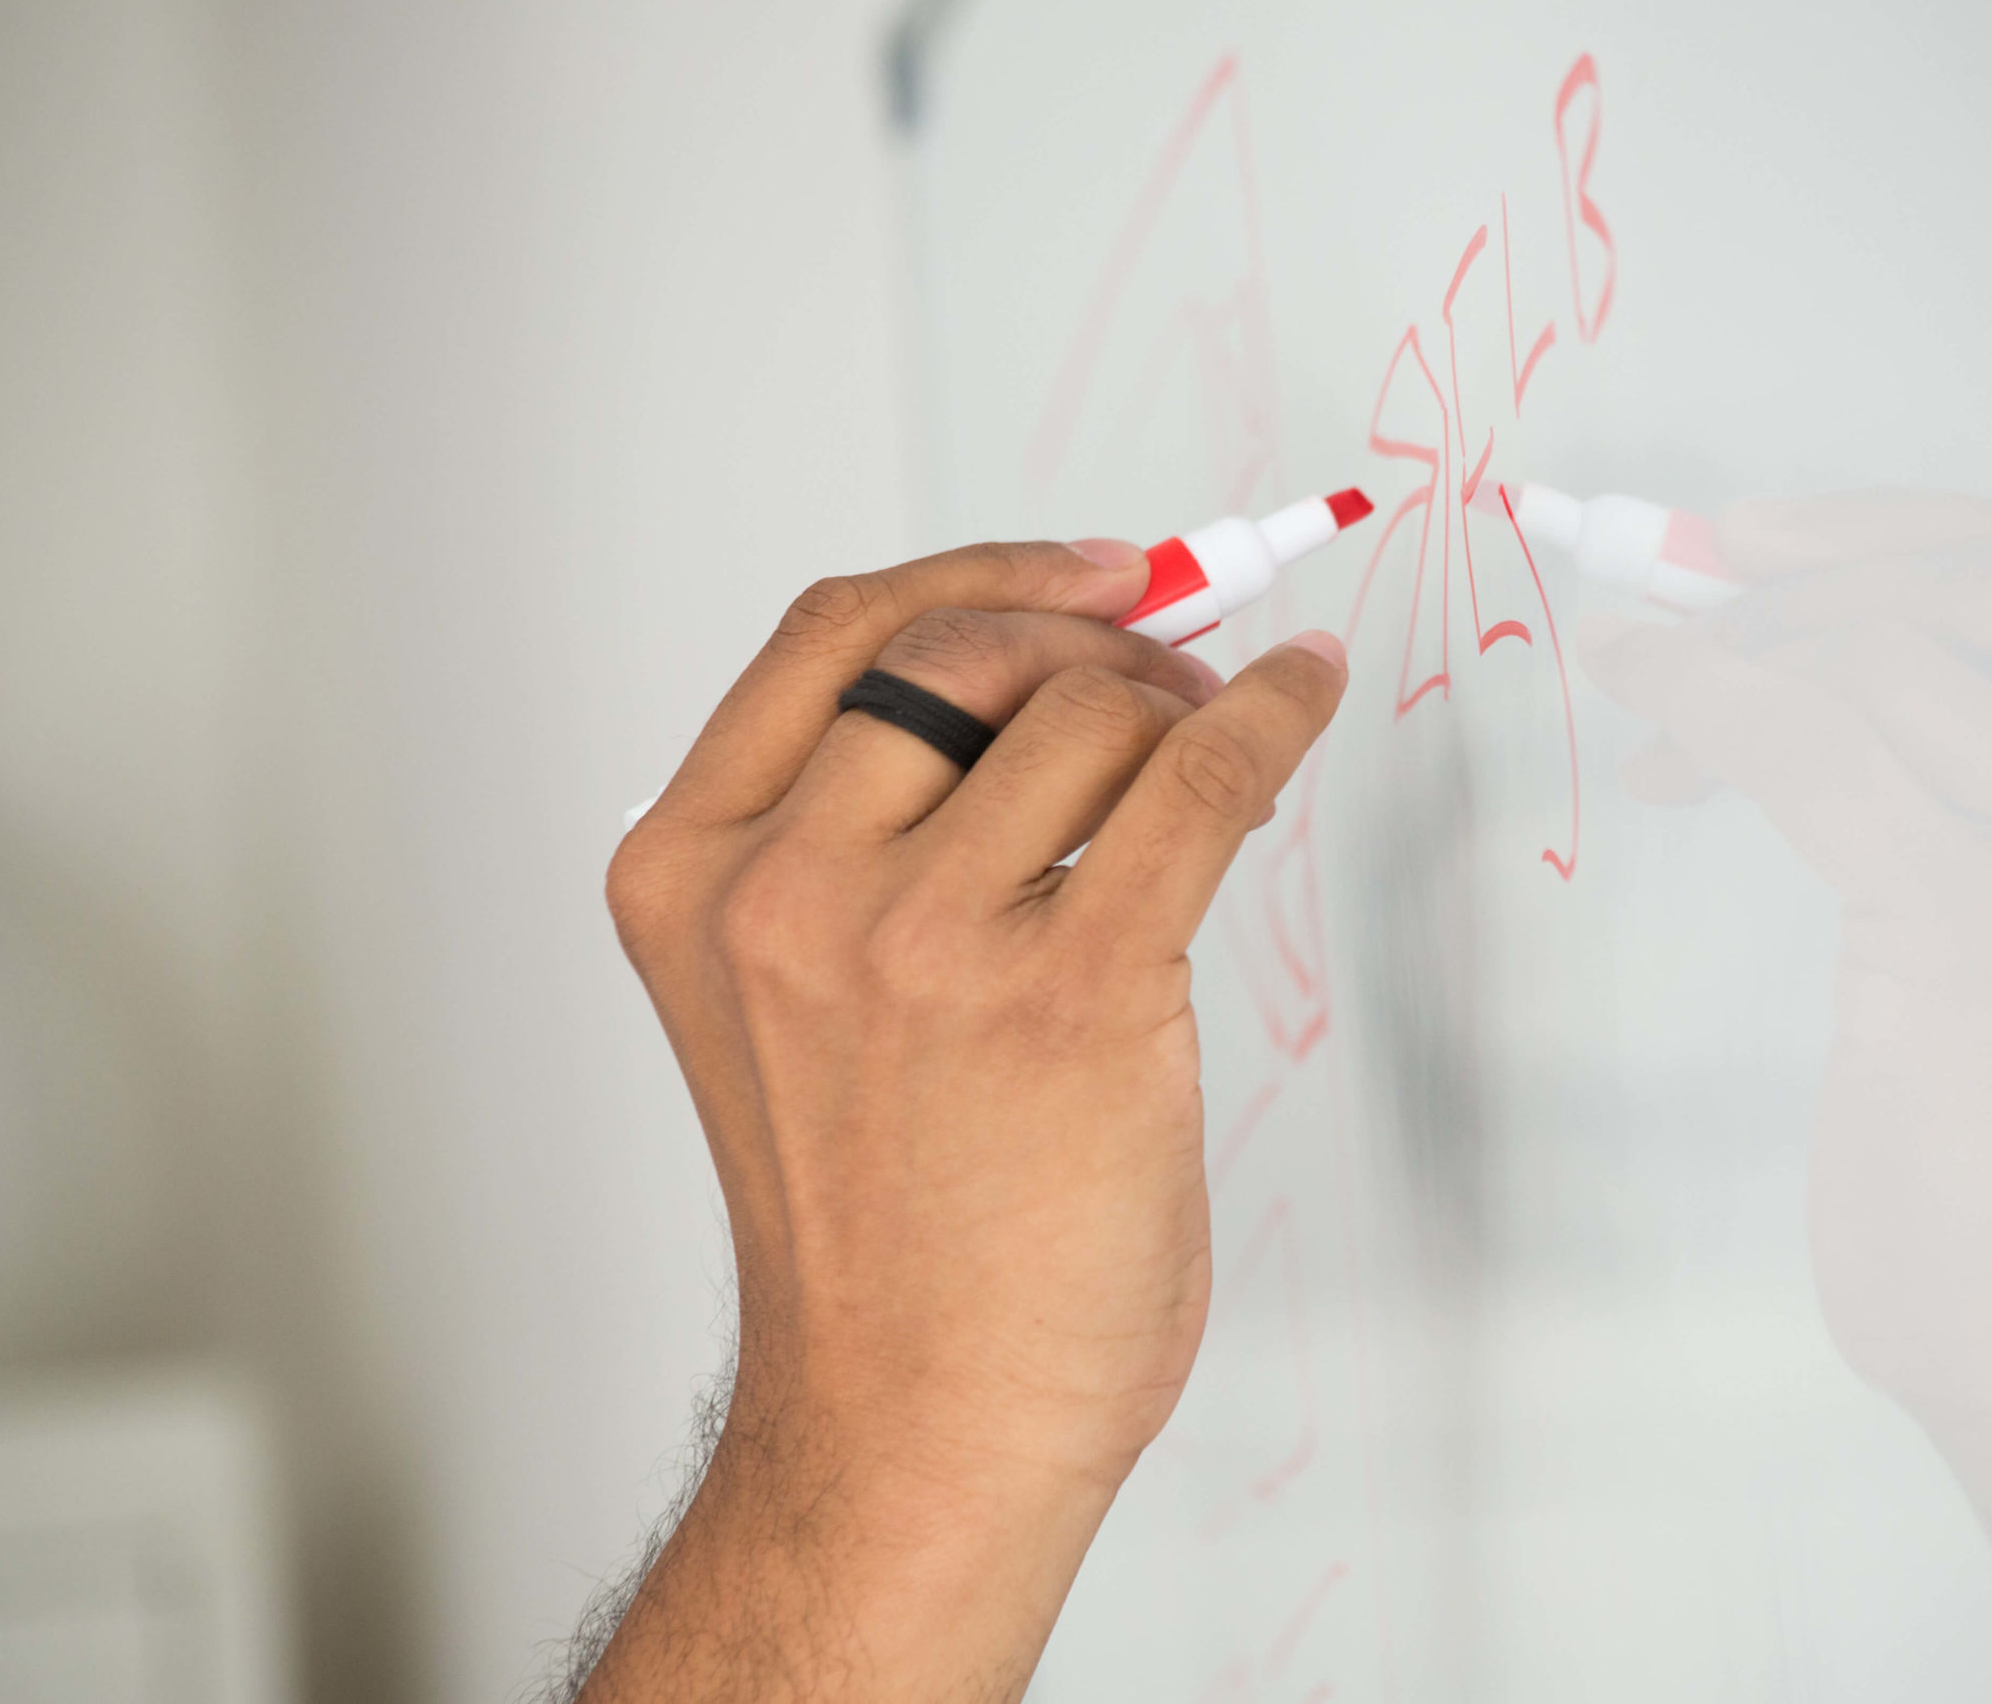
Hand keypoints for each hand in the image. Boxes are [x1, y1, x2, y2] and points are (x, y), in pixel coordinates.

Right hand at [586, 538, 1347, 1701]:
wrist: (916, 1426)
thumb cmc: (880, 1229)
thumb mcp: (796, 1005)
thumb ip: (877, 845)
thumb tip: (1070, 682)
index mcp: (689, 874)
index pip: (835, 637)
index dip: (982, 568)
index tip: (1098, 564)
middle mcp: (785, 890)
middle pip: (971, 651)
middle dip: (1096, 636)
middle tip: (1174, 669)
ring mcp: (920, 943)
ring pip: (1093, 713)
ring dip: (1182, 706)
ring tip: (1218, 747)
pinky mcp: (1071, 993)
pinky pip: (1199, 784)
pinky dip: (1271, 717)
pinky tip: (1301, 699)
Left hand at [1587, 492, 1991, 1416]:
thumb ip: (1981, 766)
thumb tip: (1789, 623)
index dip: (1888, 523)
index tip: (1755, 531)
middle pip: (1956, 589)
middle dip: (1788, 586)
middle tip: (1674, 619)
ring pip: (1870, 662)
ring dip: (1726, 656)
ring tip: (1649, 709)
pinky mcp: (1974, 931)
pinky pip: (1805, 753)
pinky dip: (1699, 700)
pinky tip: (1641, 706)